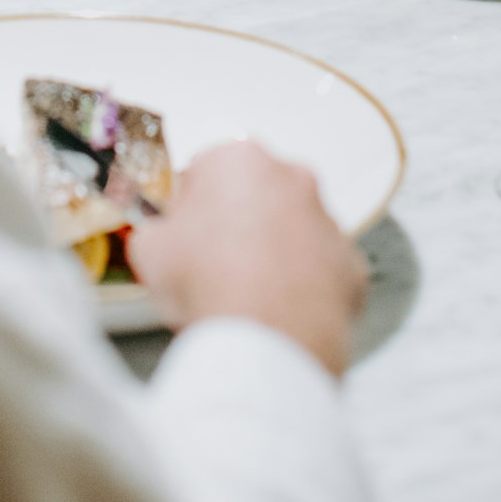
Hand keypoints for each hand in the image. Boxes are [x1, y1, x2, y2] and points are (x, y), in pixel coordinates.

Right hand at [127, 142, 366, 376]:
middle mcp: (292, 178)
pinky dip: (305, 286)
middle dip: (237, 222)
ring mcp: (328, 221)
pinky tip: (279, 312)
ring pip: (294, 229)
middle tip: (213, 266)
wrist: (264, 342)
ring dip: (274, 252)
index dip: (190, 207)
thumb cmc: (206, 284)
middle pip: (256, 193)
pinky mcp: (350, 264)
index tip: (184, 237)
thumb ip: (157, 230)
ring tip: (247, 295)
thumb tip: (163, 239)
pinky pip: (322, 269)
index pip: (206, 170)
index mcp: (239, 159)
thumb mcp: (149, 250)